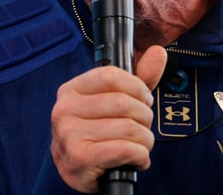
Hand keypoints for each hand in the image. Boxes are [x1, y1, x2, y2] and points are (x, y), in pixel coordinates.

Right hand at [50, 45, 167, 191]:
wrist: (78, 171)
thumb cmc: (97, 133)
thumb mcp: (116, 101)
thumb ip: (139, 77)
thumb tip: (157, 52)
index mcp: (71, 90)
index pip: (111, 76)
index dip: (137, 87)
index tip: (144, 99)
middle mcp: (64, 110)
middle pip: (123, 103)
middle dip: (145, 117)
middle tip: (143, 126)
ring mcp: (69, 135)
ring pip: (128, 128)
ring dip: (145, 140)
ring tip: (139, 145)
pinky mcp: (79, 159)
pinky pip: (126, 149)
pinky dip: (141, 156)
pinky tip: (136, 159)